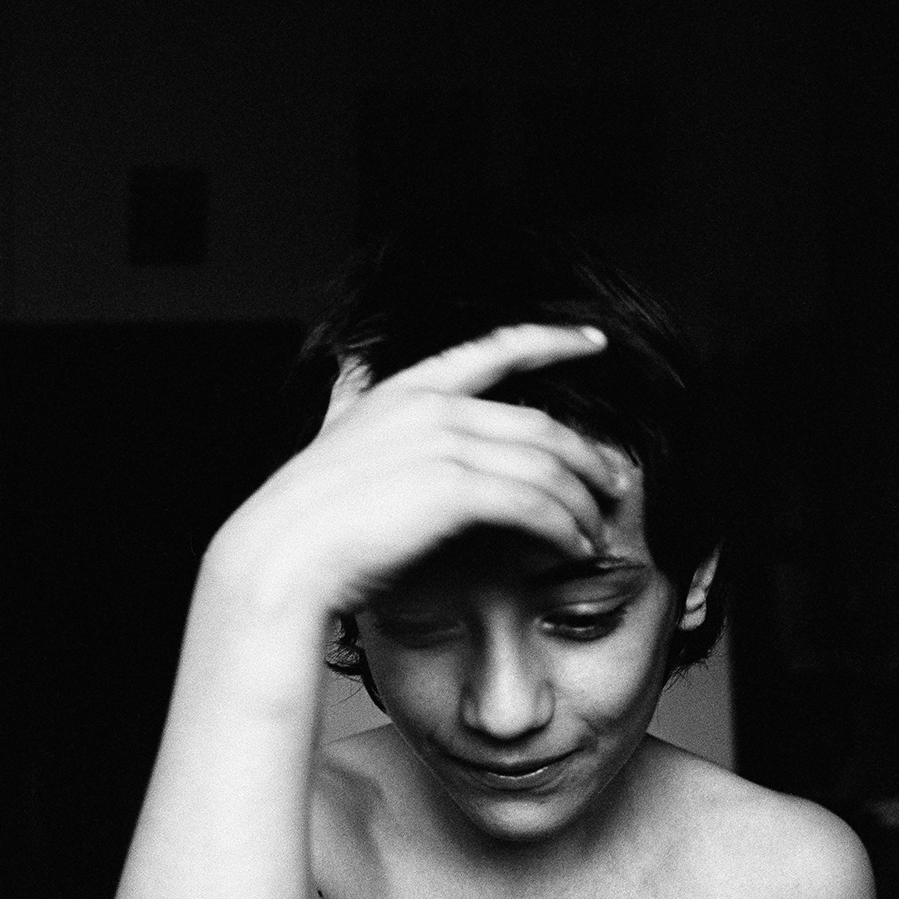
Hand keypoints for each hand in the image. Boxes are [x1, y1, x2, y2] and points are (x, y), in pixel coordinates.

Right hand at [219, 324, 624, 613]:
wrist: (282, 557)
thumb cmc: (305, 515)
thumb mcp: (330, 434)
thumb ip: (350, 399)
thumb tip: (348, 365)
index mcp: (406, 390)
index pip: (495, 348)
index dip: (552, 341)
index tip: (596, 342)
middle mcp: (432, 407)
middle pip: (540, 423)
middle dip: (587, 455)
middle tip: (616, 484)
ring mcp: (444, 444)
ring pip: (545, 466)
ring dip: (581, 502)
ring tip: (597, 533)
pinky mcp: (456, 489)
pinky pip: (535, 503)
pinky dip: (564, 526)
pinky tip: (574, 547)